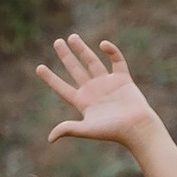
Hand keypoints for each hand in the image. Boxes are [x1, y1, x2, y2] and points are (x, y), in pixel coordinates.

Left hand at [35, 31, 155, 147]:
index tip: (39, 67)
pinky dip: (111, 51)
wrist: (137, 128)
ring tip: (72, 37)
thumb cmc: (113, 131)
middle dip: (66, 56)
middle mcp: (93, 90)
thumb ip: (69, 129)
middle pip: (75, 69)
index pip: (62, 88)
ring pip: (92, 62)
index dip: (50, 78)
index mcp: (83, 102)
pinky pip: (117, 61)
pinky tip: (103, 44)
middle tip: (57, 42)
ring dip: (83, 49)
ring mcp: (108, 83)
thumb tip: (50, 139)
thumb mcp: (87, 129)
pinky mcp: (123, 79)